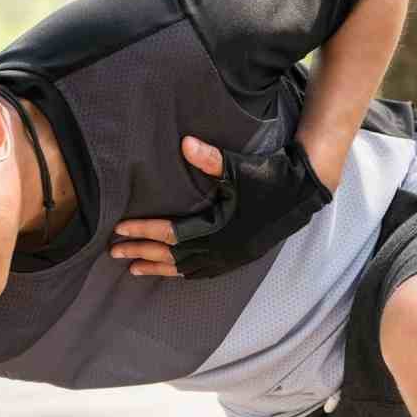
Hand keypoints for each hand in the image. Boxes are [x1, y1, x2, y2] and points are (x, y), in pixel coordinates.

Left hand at [111, 135, 331, 279]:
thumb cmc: (269, 177)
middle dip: (141, 254)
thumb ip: (210, 159)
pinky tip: (171, 271)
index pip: (170, 233)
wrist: (303, 194)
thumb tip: (185, 143)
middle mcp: (221, 248)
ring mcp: (230, 257)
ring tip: (133, 269)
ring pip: (185, 269)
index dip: (143, 231)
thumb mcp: (239, 167)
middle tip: (114, 253)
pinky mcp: (238, 259)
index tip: (119, 230)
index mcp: (218, 227)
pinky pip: (202, 272)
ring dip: (158, 268)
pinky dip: (182, 273)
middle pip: (171, 256)